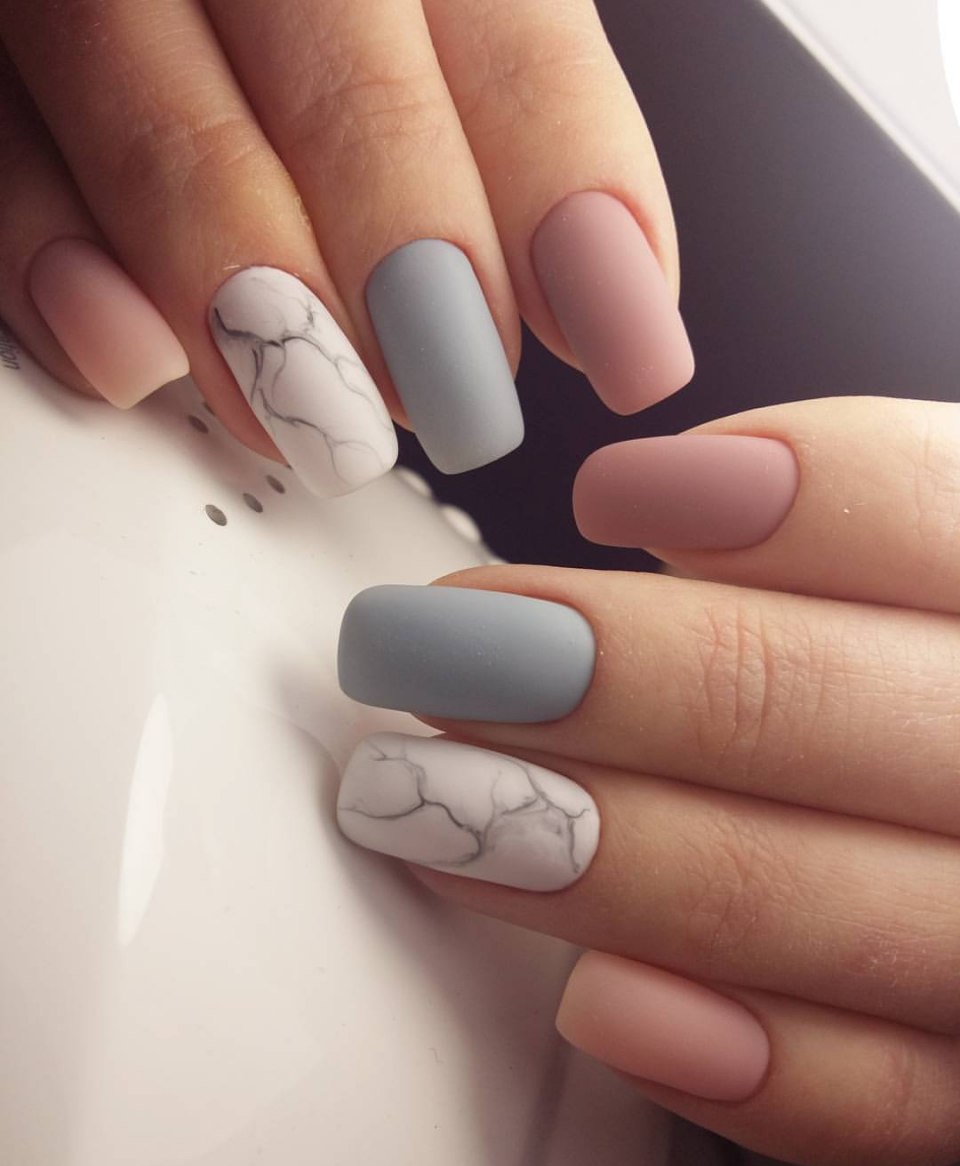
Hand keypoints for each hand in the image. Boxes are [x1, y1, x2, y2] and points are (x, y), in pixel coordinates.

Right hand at [0, 0, 690, 495]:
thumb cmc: (329, 30)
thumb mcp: (449, 32)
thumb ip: (528, 128)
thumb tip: (617, 302)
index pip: (517, 48)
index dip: (575, 206)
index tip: (631, 354)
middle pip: (344, 77)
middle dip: (413, 255)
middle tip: (463, 405)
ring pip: (161, 111)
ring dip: (248, 286)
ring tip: (324, 425)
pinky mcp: (0, 62)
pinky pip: (9, 149)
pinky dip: (59, 259)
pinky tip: (135, 360)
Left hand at [335, 394, 959, 1165]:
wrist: (955, 812)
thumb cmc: (899, 672)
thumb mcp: (892, 569)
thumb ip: (817, 523)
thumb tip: (639, 494)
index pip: (908, 511)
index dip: (760, 498)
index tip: (604, 495)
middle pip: (799, 706)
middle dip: (587, 676)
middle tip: (416, 651)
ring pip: (793, 897)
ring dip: (588, 852)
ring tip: (421, 807)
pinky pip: (869, 1093)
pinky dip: (728, 1058)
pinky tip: (597, 1000)